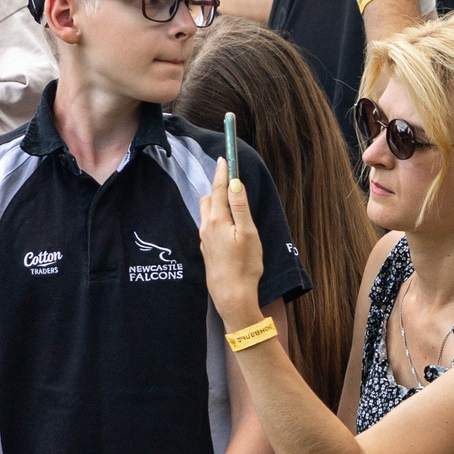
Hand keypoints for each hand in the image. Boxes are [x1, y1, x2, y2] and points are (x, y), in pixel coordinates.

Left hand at [200, 160, 264, 330]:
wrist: (231, 294)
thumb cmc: (245, 266)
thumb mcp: (248, 234)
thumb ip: (240, 208)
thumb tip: (236, 184)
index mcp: (218, 220)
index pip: (220, 189)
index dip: (223, 173)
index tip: (225, 159)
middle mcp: (207, 227)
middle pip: (209, 199)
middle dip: (218, 187)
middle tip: (229, 180)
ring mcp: (205, 239)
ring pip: (207, 213)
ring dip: (215, 202)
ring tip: (227, 200)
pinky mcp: (207, 250)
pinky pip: (208, 226)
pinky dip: (216, 217)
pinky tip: (226, 225)